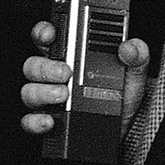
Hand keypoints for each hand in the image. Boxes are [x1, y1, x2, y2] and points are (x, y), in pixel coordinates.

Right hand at [20, 20, 149, 139]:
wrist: (125, 131)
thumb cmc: (122, 99)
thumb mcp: (133, 75)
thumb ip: (135, 57)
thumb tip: (130, 47)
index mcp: (69, 58)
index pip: (47, 40)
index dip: (43, 33)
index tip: (50, 35)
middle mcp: (52, 77)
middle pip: (33, 65)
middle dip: (46, 67)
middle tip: (66, 72)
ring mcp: (47, 99)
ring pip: (29, 91)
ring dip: (43, 92)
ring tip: (63, 95)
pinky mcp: (47, 122)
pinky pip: (29, 121)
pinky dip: (36, 121)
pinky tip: (50, 121)